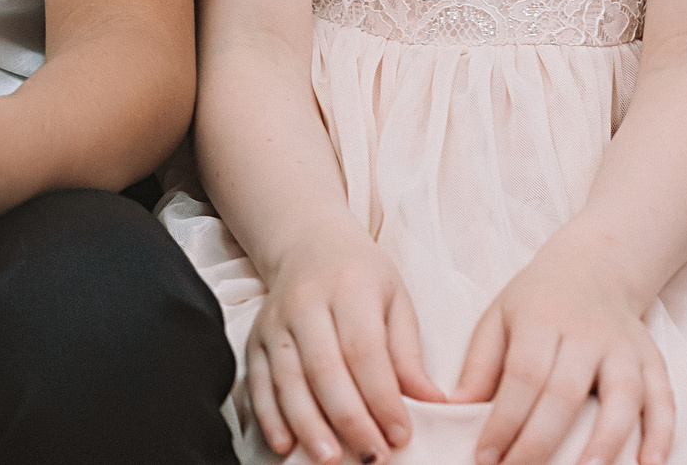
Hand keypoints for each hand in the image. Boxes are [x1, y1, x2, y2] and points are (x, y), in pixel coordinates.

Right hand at [239, 224, 442, 464]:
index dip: (382, 397)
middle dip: (349, 419)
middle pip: (324, 368)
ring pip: (288, 379)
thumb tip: (433, 402)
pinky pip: (257, 382)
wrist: (307, 243)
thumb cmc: (360, 276)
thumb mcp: (396, 301)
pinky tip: (285, 444)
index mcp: (348, 289)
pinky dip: (269, 416)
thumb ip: (408, 353)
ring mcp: (274, 322)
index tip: (402, 435)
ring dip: (309, 424)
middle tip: (374, 457)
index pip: (364, 349)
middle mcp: (304, 304)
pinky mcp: (253, 340)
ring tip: (331, 459)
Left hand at [456, 245, 672, 464]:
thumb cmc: (536, 301)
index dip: (505, 420)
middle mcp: (587, 336)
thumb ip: (480, 364)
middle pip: (565, 393)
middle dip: (542, 441)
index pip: (522, 376)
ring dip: (606, 442)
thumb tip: (456, 408)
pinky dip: (662, 434)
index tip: (487, 457)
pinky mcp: (654, 361)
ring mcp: (625, 349)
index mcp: (540, 322)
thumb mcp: (498, 318)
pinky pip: (664, 400)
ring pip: (622, 398)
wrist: (594, 267)